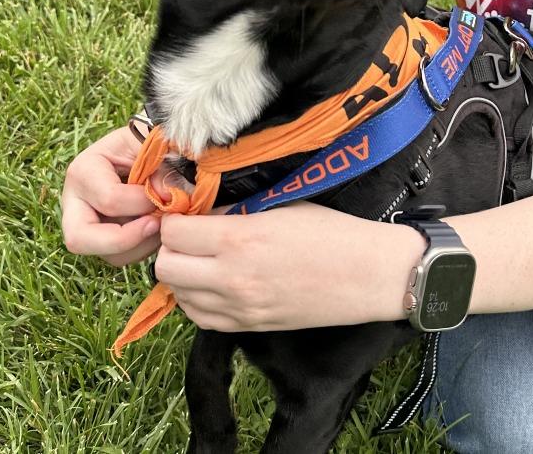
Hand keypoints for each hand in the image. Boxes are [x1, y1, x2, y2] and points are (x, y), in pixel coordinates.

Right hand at [61, 125, 188, 266]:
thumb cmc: (152, 143)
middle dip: (122, 239)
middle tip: (156, 225)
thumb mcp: (157, 144)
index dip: (143, 202)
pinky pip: (119, 257)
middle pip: (79, 239)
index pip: (109, 199)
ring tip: (163, 220)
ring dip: (140, 244)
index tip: (168, 194)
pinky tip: (158, 226)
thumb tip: (165, 197)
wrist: (154, 150)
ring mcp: (85, 223)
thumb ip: (163, 167)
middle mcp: (74, 201)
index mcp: (84, 170)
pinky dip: (143, 247)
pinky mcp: (101, 239)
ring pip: (105, 254)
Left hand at [154, 203, 422, 331]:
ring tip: (203, 256)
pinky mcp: (246, 327)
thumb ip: (237, 208)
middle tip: (191, 233)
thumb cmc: (332, 232)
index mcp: (239, 239)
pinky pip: (198, 316)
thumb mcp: (282, 206)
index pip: (173, 231)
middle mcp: (230, 278)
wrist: (367, 275)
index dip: (175, 218)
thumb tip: (202, 206)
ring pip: (176, 294)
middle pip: (164, 265)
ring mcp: (236, 308)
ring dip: (182, 272)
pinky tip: (214, 281)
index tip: (187, 210)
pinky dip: (196, 298)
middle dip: (171, 246)